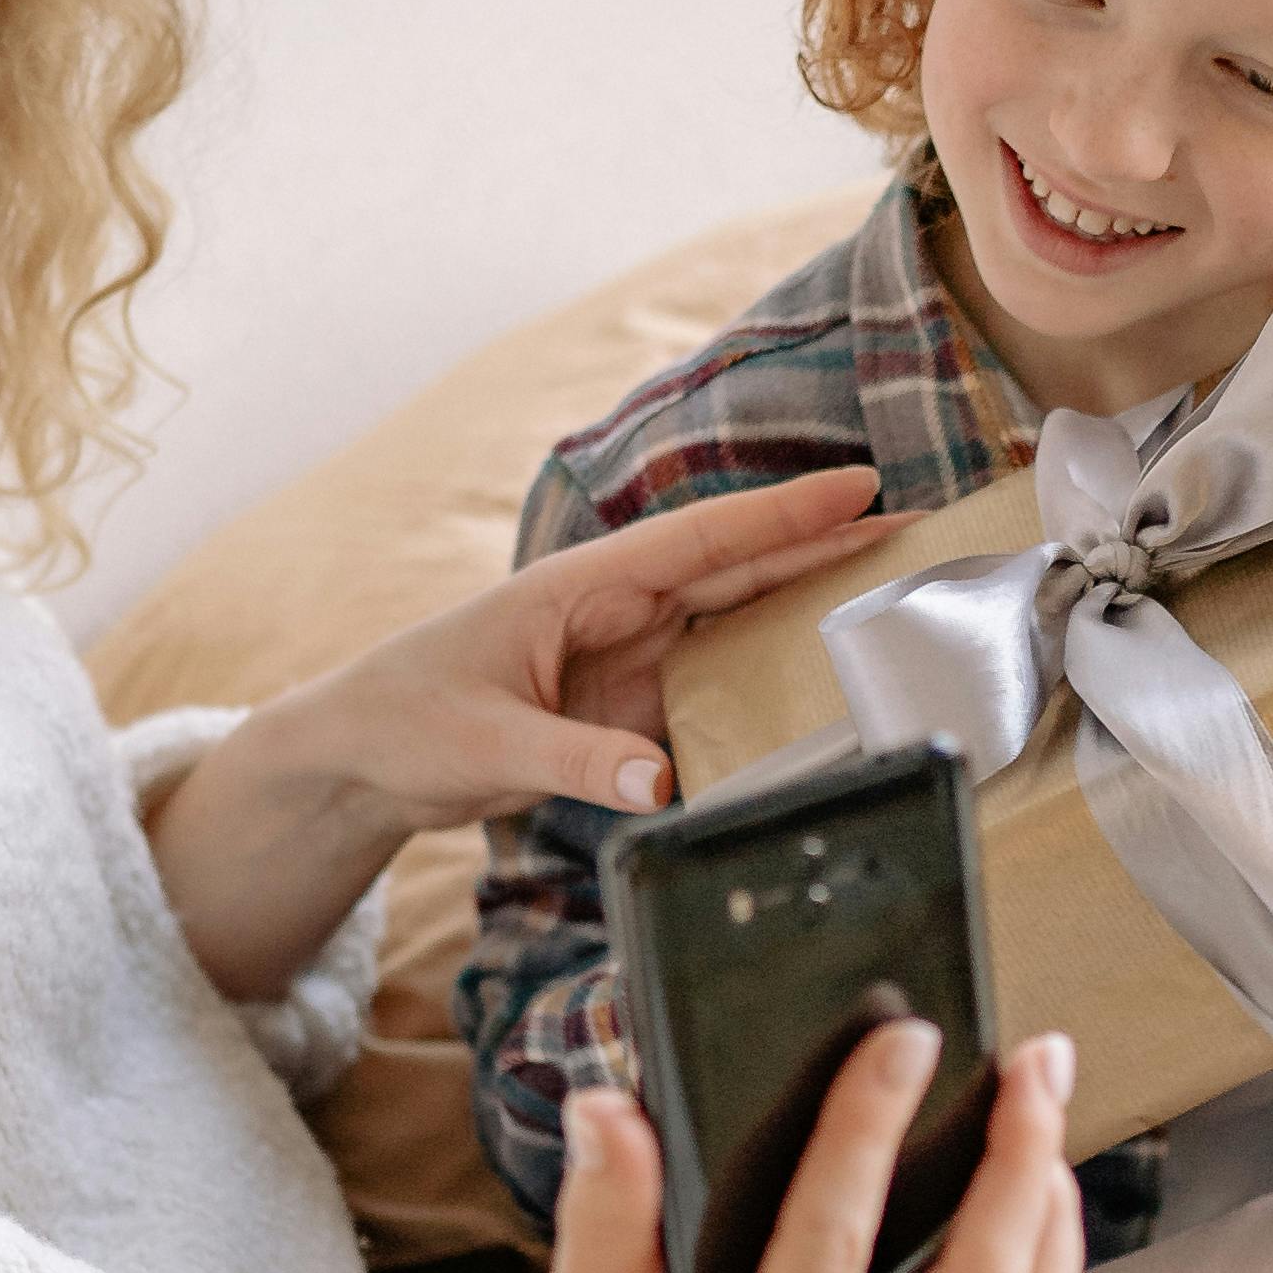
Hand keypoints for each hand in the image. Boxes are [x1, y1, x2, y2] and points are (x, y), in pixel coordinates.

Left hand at [145, 466, 905, 997]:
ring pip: (737, 619)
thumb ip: (573, 762)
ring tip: (896, 592)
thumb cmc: (403, 722)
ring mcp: (626, 657)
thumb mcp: (484, 743)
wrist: (357, 758)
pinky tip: (827, 682)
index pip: (701, 540)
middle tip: (916, 530)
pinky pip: (715, 685)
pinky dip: (771, 679)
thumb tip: (658, 781)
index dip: (783, 516)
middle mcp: (615, 610)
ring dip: (810, 604)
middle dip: (824, 544)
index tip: (861, 491)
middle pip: (738, 567)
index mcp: (581, 587)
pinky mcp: (627, 707)